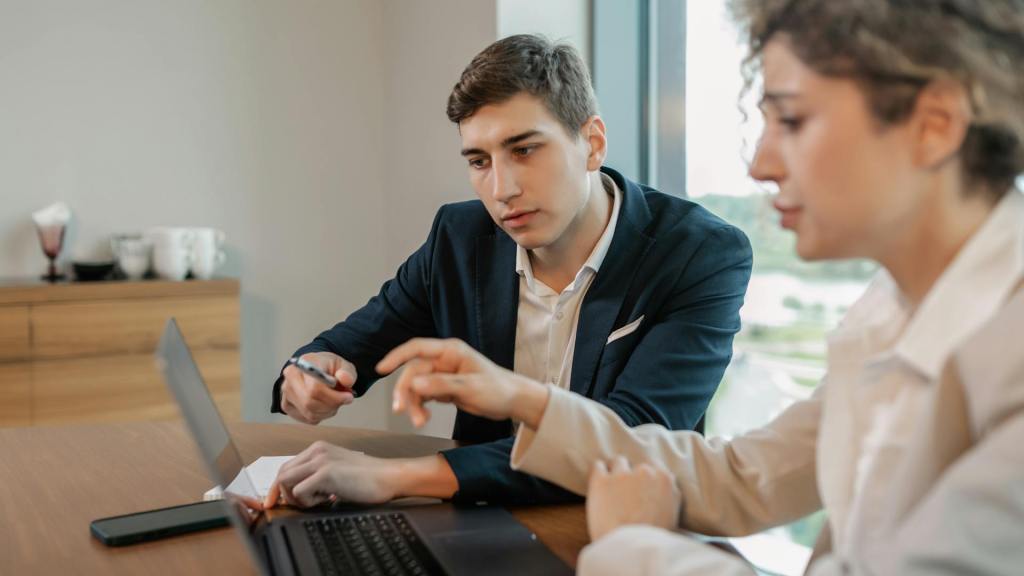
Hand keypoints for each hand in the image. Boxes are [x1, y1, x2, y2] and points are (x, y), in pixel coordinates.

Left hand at [263, 441, 399, 507]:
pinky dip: (307, 502)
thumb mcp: (338, 471)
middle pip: (281, 474)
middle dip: (283, 495)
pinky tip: (326, 500)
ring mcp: (320, 460)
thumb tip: (297, 492)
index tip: (273, 503)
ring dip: (297, 498)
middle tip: (302, 505)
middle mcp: (316, 451)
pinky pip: (299, 491)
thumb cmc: (368, 478)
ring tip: (319, 500)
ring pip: (285, 482)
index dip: (278, 487)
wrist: (388, 477)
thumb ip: (318, 476)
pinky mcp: (325, 473)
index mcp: (318, 449)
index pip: (286, 467)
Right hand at [280, 352, 356, 424]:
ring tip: (334, 401)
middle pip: (310, 403)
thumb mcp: (343, 365)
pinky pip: (307, 418)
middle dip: (331, 405)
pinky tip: (324, 405)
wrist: (316, 368)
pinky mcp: (287, 405)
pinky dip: (320, 415)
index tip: (348, 397)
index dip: (334, 397)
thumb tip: (345, 379)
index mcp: (303, 364)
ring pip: (309, 413)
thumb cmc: (328, 367)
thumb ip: (347, 372)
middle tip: (343, 400)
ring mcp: (286, 393)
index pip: (315, 388)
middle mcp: (289, 379)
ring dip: (327, 411)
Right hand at [376, 338, 549, 427]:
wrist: (513, 402)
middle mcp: (444, 360)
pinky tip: (424, 417)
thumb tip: (414, 383)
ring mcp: (443, 374)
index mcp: (450, 352)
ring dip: (414, 404)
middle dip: (407, 392)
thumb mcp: (470, 388)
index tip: (381, 369)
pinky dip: (421, 407)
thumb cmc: (497, 389)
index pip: (417, 348)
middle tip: (403, 412)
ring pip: (417, 387)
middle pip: (413, 372)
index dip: (396, 356)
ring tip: (419, 422)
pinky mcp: (444, 388)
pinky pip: (424, 395)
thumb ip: (442, 385)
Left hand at [586, 456, 681, 541]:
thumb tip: (665, 490)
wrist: (631, 549)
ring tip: (610, 488)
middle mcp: (645, 472)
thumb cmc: (652, 539)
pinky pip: (598, 466)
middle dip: (632, 475)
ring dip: (615, 472)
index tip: (641, 484)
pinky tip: (598, 485)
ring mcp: (623, 474)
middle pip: (637, 464)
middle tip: (626, 492)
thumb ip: (669, 496)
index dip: (646, 476)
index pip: (655, 466)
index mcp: (665, 480)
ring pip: (618, 461)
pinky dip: (598, 473)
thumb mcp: (672, 517)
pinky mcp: (601, 480)